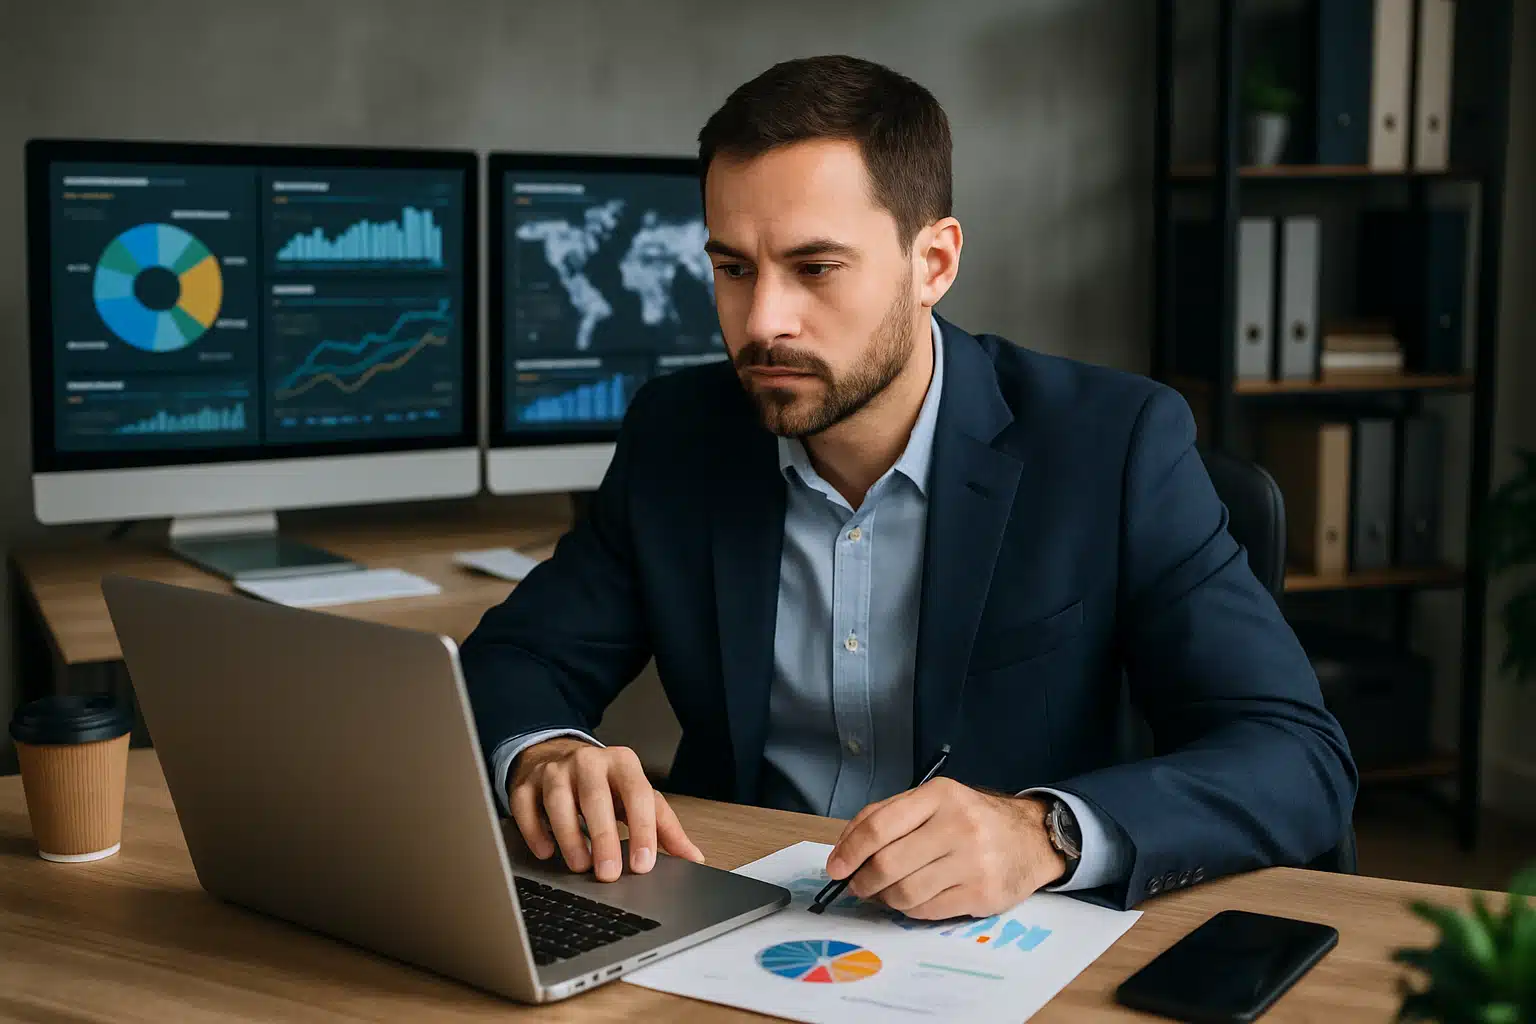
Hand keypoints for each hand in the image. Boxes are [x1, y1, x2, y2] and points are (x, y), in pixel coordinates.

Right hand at [509, 738, 704, 881]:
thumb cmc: (606, 784)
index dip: (642, 830)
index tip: (643, 864)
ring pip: (558, 801)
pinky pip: (526, 806)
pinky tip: (546, 852)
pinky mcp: (526, 783)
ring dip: (569, 837)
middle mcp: (588, 761)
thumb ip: (665, 827)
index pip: (637, 794)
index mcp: (623, 763)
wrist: (560, 755)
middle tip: (609, 874)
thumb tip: (694, 858)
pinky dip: (534, 831)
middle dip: (604, 838)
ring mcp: (554, 770)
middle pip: (596, 798)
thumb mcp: (638, 797)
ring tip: (580, 866)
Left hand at [825, 778, 1065, 919]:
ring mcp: (973, 862)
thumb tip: (844, 850)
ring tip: (885, 892)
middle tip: (858, 885)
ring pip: (905, 893)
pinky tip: (913, 899)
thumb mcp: (933, 802)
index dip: (849, 850)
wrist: (1031, 839)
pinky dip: (910, 909)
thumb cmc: (970, 819)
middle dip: (863, 881)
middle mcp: (957, 826)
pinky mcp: (982, 894)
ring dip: (885, 898)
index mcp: (939, 796)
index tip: (836, 868)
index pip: (879, 825)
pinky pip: (927, 911)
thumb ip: (888, 816)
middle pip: (888, 864)